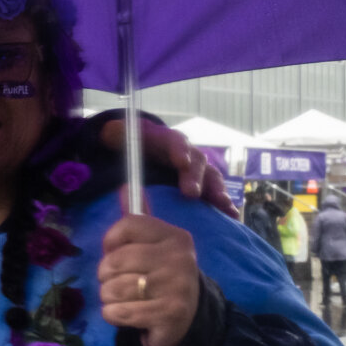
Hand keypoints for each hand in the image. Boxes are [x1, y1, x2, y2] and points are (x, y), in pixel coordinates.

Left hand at [98, 204, 200, 345]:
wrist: (190, 319)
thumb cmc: (161, 278)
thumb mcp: (153, 247)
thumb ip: (137, 222)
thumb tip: (124, 187)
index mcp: (174, 236)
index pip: (127, 224)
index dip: (111, 243)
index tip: (117, 254)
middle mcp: (179, 257)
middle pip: (114, 261)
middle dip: (107, 278)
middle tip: (123, 284)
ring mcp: (176, 286)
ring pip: (112, 289)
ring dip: (110, 299)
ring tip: (129, 301)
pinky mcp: (169, 313)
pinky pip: (118, 312)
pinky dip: (115, 316)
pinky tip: (130, 316)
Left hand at [101, 118, 237, 218]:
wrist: (149, 150)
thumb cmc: (137, 145)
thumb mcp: (124, 136)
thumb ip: (118, 133)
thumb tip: (113, 130)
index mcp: (169, 141)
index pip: (176, 142)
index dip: (180, 151)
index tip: (182, 162)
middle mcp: (188, 154)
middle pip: (196, 162)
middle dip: (195, 177)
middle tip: (191, 193)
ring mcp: (198, 170)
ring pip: (211, 177)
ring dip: (216, 190)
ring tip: (221, 204)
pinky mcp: (203, 185)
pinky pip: (216, 192)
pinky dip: (224, 203)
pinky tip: (231, 215)